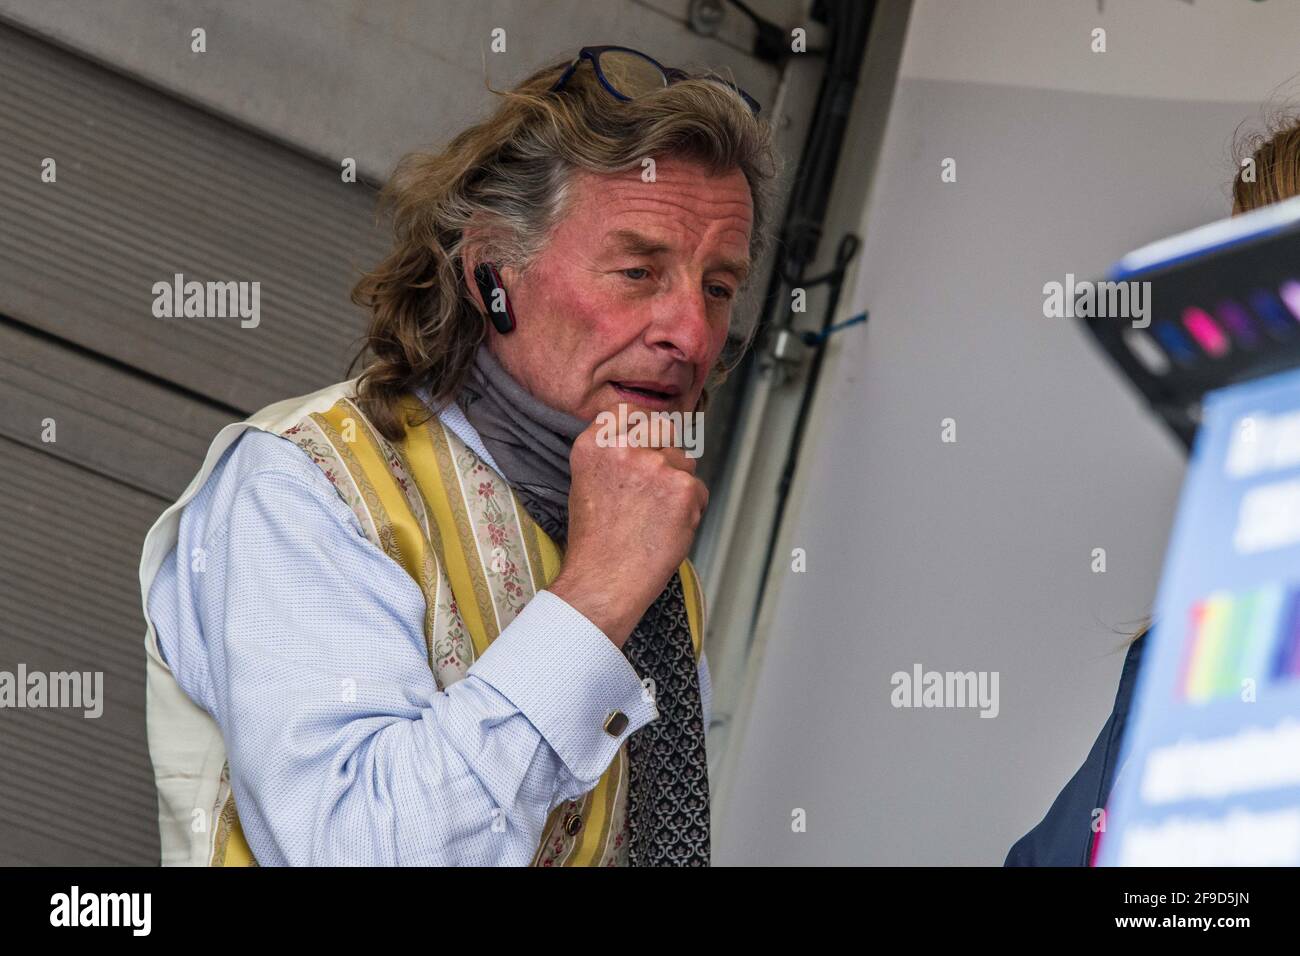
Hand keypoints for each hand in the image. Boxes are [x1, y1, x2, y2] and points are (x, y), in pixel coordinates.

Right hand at [548, 414, 707, 647]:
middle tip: (653, 488)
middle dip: (665, 451)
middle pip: (663, 429)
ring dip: (678, 484)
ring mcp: (656, 465)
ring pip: (685, 461)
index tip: (644, 442)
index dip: (642, 425)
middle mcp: (624, 447)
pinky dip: (692, 509)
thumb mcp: (586, 483)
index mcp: (595, 444)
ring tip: (655, 517)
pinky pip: (700, 490)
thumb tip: (645, 439)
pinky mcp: (684, 487)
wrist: (604, 581)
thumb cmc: (595, 541)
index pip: (628, 410)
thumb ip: (612, 454)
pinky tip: (668, 529)